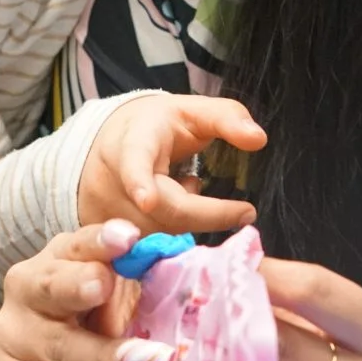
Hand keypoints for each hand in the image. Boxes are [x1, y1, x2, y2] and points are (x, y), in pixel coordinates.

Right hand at [0, 220, 177, 360]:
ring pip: (58, 344)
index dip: (102, 241)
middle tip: (106, 286)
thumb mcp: (124, 310)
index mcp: (60, 260)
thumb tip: (179, 276)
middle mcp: (27, 290)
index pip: (79, 245)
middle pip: (52, 284)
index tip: (129, 238)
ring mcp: (10, 336)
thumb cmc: (104, 341)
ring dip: (106, 356)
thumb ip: (139, 293)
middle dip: (81, 284)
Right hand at [79, 94, 265, 234]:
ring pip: (155, 235)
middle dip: (206, 214)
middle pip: (160, 211)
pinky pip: (144, 249)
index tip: (146, 200)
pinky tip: (171, 208)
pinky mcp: (103, 234)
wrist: (113, 141)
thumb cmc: (159, 127)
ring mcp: (102, 210)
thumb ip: (228, 118)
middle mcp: (110, 179)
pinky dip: (168, 234)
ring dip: (186, 222)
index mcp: (133, 142)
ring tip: (188, 190)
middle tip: (244, 211)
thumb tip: (259, 139)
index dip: (138, 182)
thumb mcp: (193, 111)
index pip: (133, 162)